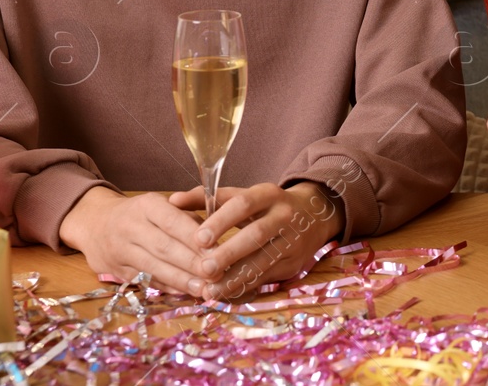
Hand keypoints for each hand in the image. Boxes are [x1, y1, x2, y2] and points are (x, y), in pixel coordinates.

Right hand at [58, 187, 210, 296]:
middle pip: (163, 247)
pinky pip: (144, 280)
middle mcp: (130, 226)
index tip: (217, 249)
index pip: (172, 221)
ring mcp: (119, 250)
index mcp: (146, 205)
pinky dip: (166, 287)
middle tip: (216, 272)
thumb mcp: (160, 205)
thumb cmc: (141, 214)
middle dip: (191, 262)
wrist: (94, 223)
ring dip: (180, 279)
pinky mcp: (115, 271)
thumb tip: (215, 237)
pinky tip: (184, 292)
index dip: (194, 237)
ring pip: (153, 267)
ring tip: (204, 288)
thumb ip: (186, 217)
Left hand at [168, 182, 343, 300]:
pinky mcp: (294, 263)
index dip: (221, 220)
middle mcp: (284, 215)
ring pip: (263, 261)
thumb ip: (207, 198)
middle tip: (203, 269)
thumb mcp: (243, 196)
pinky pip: (267, 277)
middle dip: (228, 253)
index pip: (244, 203)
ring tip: (210, 289)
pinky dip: (244, 286)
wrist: (314, 216)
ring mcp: (292, 240)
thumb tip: (173, 201)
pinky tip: (226, 293)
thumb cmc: (265, 207)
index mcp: (268, 194)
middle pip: (256, 235)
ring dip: (235, 277)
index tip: (198, 238)